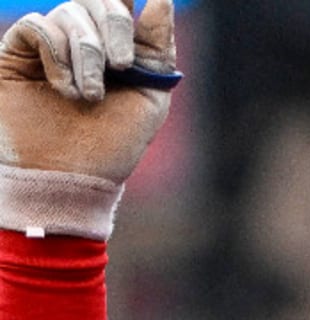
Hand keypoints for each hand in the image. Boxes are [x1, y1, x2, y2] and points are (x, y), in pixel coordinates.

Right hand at [0, 0, 174, 183]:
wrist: (71, 177)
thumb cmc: (112, 147)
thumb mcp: (150, 98)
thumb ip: (157, 48)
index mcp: (117, 50)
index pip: (120, 4)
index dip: (125, 0)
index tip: (146, 5)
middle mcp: (83, 42)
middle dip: (115, 26)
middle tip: (121, 66)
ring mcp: (50, 45)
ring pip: (70, 14)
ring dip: (87, 55)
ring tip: (88, 96)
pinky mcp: (18, 52)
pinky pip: (39, 27)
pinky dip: (57, 55)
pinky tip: (63, 89)